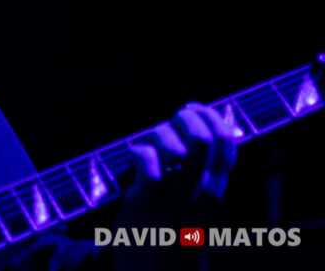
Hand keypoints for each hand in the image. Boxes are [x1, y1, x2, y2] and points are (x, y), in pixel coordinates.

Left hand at [112, 102, 237, 270]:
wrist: (153, 270)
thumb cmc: (171, 227)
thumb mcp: (196, 201)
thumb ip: (200, 170)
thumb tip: (199, 128)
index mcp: (216, 190)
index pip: (228, 144)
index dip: (212, 117)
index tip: (194, 107)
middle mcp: (200, 194)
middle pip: (201, 139)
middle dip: (185, 117)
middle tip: (172, 118)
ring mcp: (172, 200)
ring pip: (174, 148)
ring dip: (159, 133)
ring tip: (151, 141)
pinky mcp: (143, 204)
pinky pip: (148, 165)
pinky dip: (139, 151)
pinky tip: (134, 154)